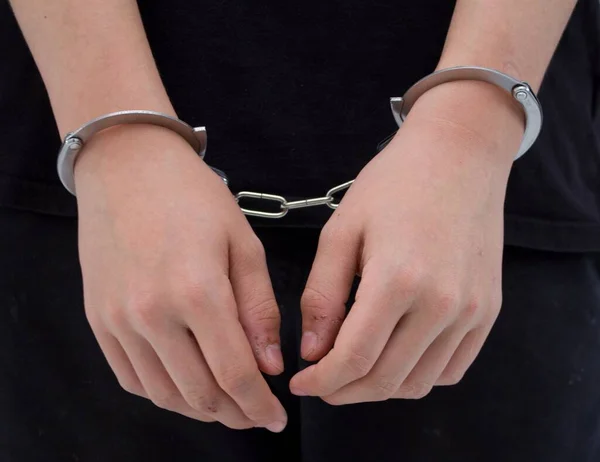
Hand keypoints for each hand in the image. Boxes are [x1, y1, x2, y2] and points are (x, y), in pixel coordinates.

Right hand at [75, 124, 286, 430]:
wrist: (127, 166)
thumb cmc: (194, 197)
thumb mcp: (243, 244)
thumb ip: (259, 309)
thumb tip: (269, 365)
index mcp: (198, 291)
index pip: (235, 374)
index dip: (260, 405)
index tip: (277, 418)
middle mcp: (152, 313)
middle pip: (200, 393)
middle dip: (235, 413)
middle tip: (256, 413)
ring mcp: (118, 319)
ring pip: (164, 394)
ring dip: (201, 409)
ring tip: (226, 404)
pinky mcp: (97, 318)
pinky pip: (131, 378)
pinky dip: (163, 392)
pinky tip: (186, 385)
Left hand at [290, 81, 522, 403]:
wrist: (459, 156)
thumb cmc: (393, 185)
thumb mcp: (342, 231)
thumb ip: (323, 295)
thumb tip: (312, 351)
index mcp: (397, 280)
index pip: (353, 358)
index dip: (321, 382)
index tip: (301, 384)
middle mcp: (441, 304)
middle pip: (385, 379)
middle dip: (344, 391)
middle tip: (321, 383)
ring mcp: (471, 311)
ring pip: (419, 383)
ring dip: (379, 389)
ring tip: (353, 373)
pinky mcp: (488, 311)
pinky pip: (451, 369)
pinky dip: (417, 377)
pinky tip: (394, 359)